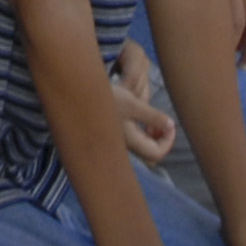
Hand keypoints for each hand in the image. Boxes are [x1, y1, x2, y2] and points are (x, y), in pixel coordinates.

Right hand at [111, 41, 176, 162]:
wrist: (76, 90)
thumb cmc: (104, 97)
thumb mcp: (132, 103)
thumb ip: (153, 116)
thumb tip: (170, 125)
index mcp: (129, 141)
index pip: (157, 154)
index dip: (168, 140)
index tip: (170, 123)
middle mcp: (122, 144)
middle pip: (148, 154)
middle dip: (158, 139)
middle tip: (160, 123)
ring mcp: (115, 139)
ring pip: (140, 144)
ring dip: (148, 131)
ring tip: (148, 113)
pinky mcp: (109, 130)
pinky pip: (130, 135)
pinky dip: (137, 126)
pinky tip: (134, 109)